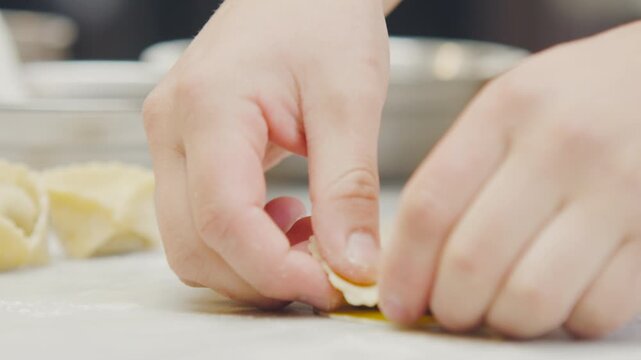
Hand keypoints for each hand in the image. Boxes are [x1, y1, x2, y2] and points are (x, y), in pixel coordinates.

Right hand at [143, 0, 389, 308]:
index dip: (275, 270)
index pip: (223, 220)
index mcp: (208, 109)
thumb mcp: (348, 100)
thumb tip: (354, 264)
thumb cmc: (319, 19)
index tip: (329, 287)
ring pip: (192, 244)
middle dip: (261, 276)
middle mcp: (171, 130)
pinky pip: (199, 223)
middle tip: (325, 272)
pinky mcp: (185, 153)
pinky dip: (244, 243)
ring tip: (310, 236)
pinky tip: (287, 219)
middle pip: (195, 246)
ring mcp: (170, 143)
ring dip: (251, 263)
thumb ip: (348, 189)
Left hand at [380, 21, 640, 337]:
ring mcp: (619, 189)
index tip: (397, 300)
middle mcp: (561, 147)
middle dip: (449, 307)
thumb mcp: (512, 104)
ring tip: (502, 308)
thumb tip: (413, 257)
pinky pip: (597, 310)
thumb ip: (461, 170)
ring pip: (531, 298)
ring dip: (505, 322)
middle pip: (472, 260)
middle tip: (450, 311)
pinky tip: (562, 299)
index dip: (403, 269)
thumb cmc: (584, 97)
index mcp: (506, 111)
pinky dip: (567, 322)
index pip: (429, 206)